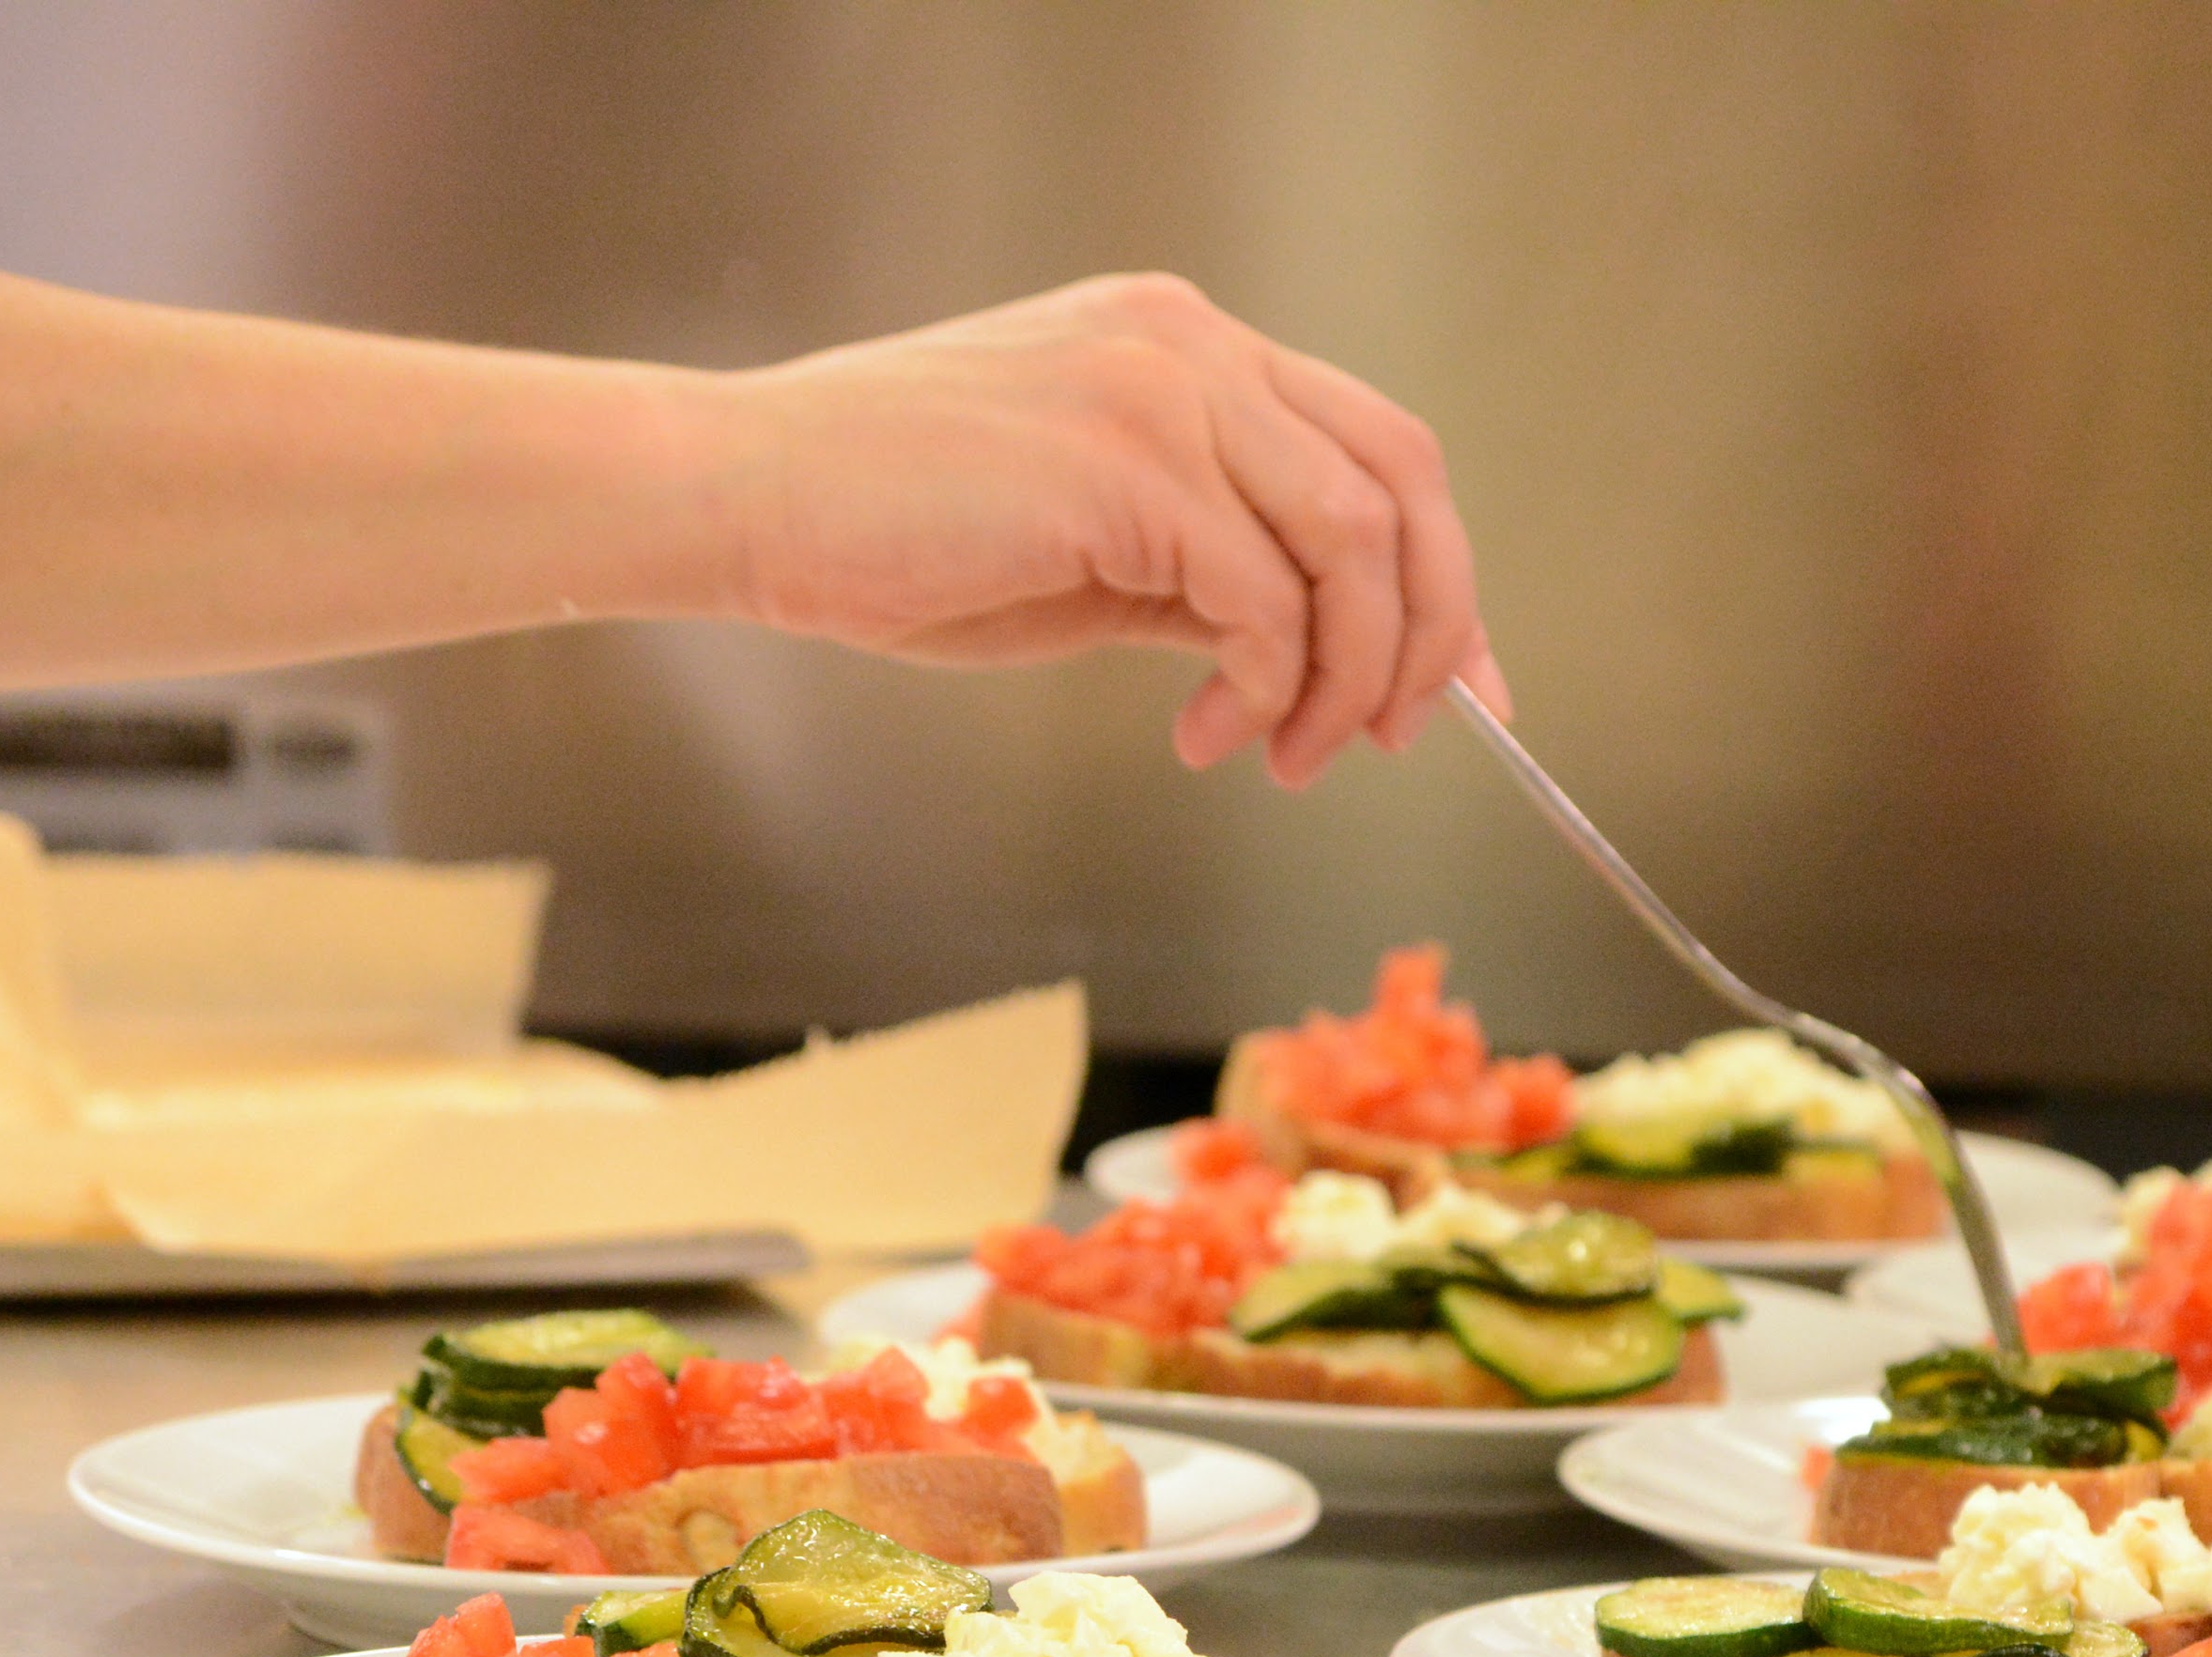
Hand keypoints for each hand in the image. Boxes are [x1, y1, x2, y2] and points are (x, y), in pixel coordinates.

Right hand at [697, 274, 1497, 788]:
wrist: (746, 499)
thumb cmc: (898, 534)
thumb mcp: (1099, 556)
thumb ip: (1217, 578)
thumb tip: (1330, 660)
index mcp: (1190, 347)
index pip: (1380, 448)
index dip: (1442, 576)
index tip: (1465, 687)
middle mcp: (1192, 345)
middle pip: (1403, 482)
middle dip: (1427, 629)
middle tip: (1395, 735)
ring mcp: (1162, 390)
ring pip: (1352, 546)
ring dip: (1345, 680)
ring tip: (1284, 756)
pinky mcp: (1126, 462)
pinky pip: (1267, 599)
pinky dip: (1268, 691)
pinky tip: (1207, 736)